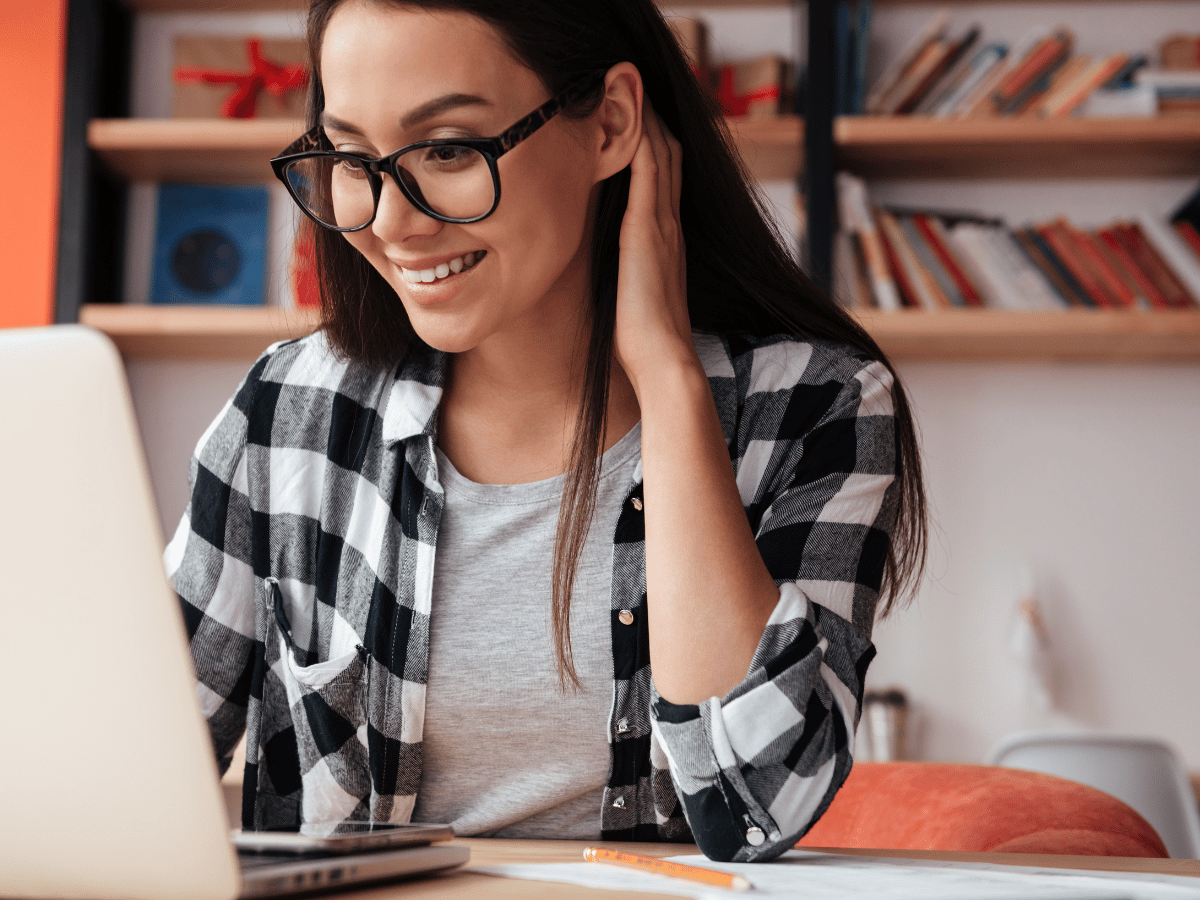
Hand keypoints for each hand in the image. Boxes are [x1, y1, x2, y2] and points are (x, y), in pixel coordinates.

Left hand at [613, 105, 697, 396]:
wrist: (662, 360)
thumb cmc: (641, 340)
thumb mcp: (632, 295)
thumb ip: (627, 273)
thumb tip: (612, 272)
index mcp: (665, 240)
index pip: (665, 178)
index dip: (655, 144)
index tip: (637, 117)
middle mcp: (669, 225)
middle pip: (670, 154)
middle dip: (654, 119)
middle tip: (633, 84)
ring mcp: (663, 224)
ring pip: (662, 153)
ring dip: (648, 117)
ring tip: (629, 82)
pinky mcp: (648, 229)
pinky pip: (650, 169)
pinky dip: (642, 137)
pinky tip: (630, 112)